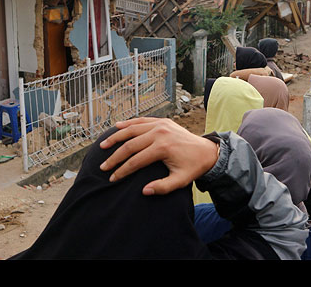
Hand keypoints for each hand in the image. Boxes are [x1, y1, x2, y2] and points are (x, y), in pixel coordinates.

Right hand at [99, 117, 219, 195]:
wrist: (207, 151)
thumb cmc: (193, 167)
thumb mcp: (180, 181)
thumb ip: (163, 187)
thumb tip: (144, 191)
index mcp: (163, 148)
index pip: (136, 161)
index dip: (122, 171)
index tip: (112, 179)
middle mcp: (159, 133)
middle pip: (130, 145)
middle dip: (115, 157)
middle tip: (103, 166)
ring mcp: (160, 124)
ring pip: (132, 129)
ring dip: (116, 137)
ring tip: (103, 145)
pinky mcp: (162, 121)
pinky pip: (141, 120)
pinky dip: (128, 123)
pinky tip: (117, 127)